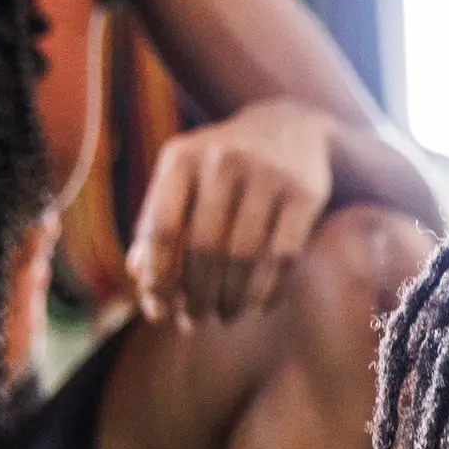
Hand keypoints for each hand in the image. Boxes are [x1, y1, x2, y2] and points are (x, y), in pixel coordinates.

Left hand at [128, 101, 338, 328]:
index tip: (159, 310)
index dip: (158, 276)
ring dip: (229, 299)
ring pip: (242, 257)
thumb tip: (143, 287)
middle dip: (195, 295)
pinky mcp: (305, 193)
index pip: (161, 228)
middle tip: (194, 322)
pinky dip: (267, 291)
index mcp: (181, 157)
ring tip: (223, 316)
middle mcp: (223, 159)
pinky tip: (257, 307)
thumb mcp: (183, 181)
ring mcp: (267, 174)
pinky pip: (282, 257)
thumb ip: (156, 226)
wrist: (290, 126)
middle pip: (202, 248)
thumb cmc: (222, 168)